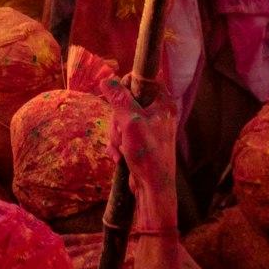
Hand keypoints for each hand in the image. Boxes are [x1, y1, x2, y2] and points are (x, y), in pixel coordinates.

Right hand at [100, 74, 177, 230]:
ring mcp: (149, 127)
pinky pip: (123, 132)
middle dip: (117, 118)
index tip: (118, 97)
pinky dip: (117, 143)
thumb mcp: (130, 122)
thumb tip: (106, 79)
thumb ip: (118, 98)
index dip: (127, 84)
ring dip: (115, 133)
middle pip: (127, 99)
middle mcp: (158, 112)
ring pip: (122, 117)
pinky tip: (119, 156)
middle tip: (120, 132)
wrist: (153, 189)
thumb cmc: (148, 155)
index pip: (143, 79)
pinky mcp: (141, 140)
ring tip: (120, 149)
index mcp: (162, 103)